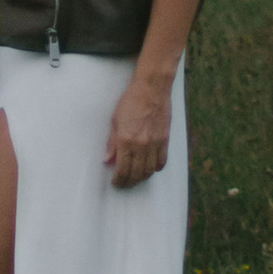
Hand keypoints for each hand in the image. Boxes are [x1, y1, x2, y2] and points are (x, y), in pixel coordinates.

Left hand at [104, 71, 174, 186]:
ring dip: (141, 178)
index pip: (122, 169)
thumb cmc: (131, 100)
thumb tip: (107, 159)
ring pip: (149, 171)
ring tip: (135, 179)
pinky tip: (149, 169)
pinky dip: (155, 169)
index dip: (118, 180)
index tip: (115, 182)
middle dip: (129, 182)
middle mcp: (141, 145)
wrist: (151, 88)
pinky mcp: (165, 140)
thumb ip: (111, 143)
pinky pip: (162, 162)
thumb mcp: (114, 120)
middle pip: (136, 173)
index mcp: (126, 140)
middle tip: (124, 184)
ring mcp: (155, 144)